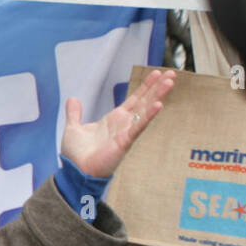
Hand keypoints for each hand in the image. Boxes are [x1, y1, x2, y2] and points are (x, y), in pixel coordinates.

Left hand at [61, 69, 175, 177]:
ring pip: (145, 110)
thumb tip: (73, 99)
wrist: (75, 171)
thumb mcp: (74, 128)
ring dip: (158, 96)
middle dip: (157, 87)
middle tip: (172, 73)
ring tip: (170, 82)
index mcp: (114, 119)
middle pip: (144, 101)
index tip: (157, 73)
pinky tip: (159, 104)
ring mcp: (126, 132)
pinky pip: (138, 127)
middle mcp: (123, 124)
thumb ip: (75, 113)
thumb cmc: (76, 155)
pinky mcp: (124, 142)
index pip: (134, 99)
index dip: (146, 86)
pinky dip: (148, 116)